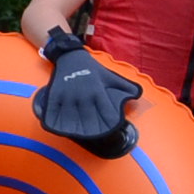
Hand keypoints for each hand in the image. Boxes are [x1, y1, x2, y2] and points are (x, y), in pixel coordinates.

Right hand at [30, 26, 140, 157]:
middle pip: (89, 120)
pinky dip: (56, 122)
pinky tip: (60, 128)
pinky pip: (54, 112)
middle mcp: (84, 95)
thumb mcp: (111, 77)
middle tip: (93, 137)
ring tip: (78, 135)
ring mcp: (69, 95)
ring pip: (71, 118)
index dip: (108, 125)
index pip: (106, 114)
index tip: (109, 132)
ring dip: (75, 129)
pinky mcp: (56, 95)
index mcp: (99, 91)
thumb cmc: (94, 70)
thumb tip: (138, 96)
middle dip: (92, 131)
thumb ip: (125, 86)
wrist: (72, 57)